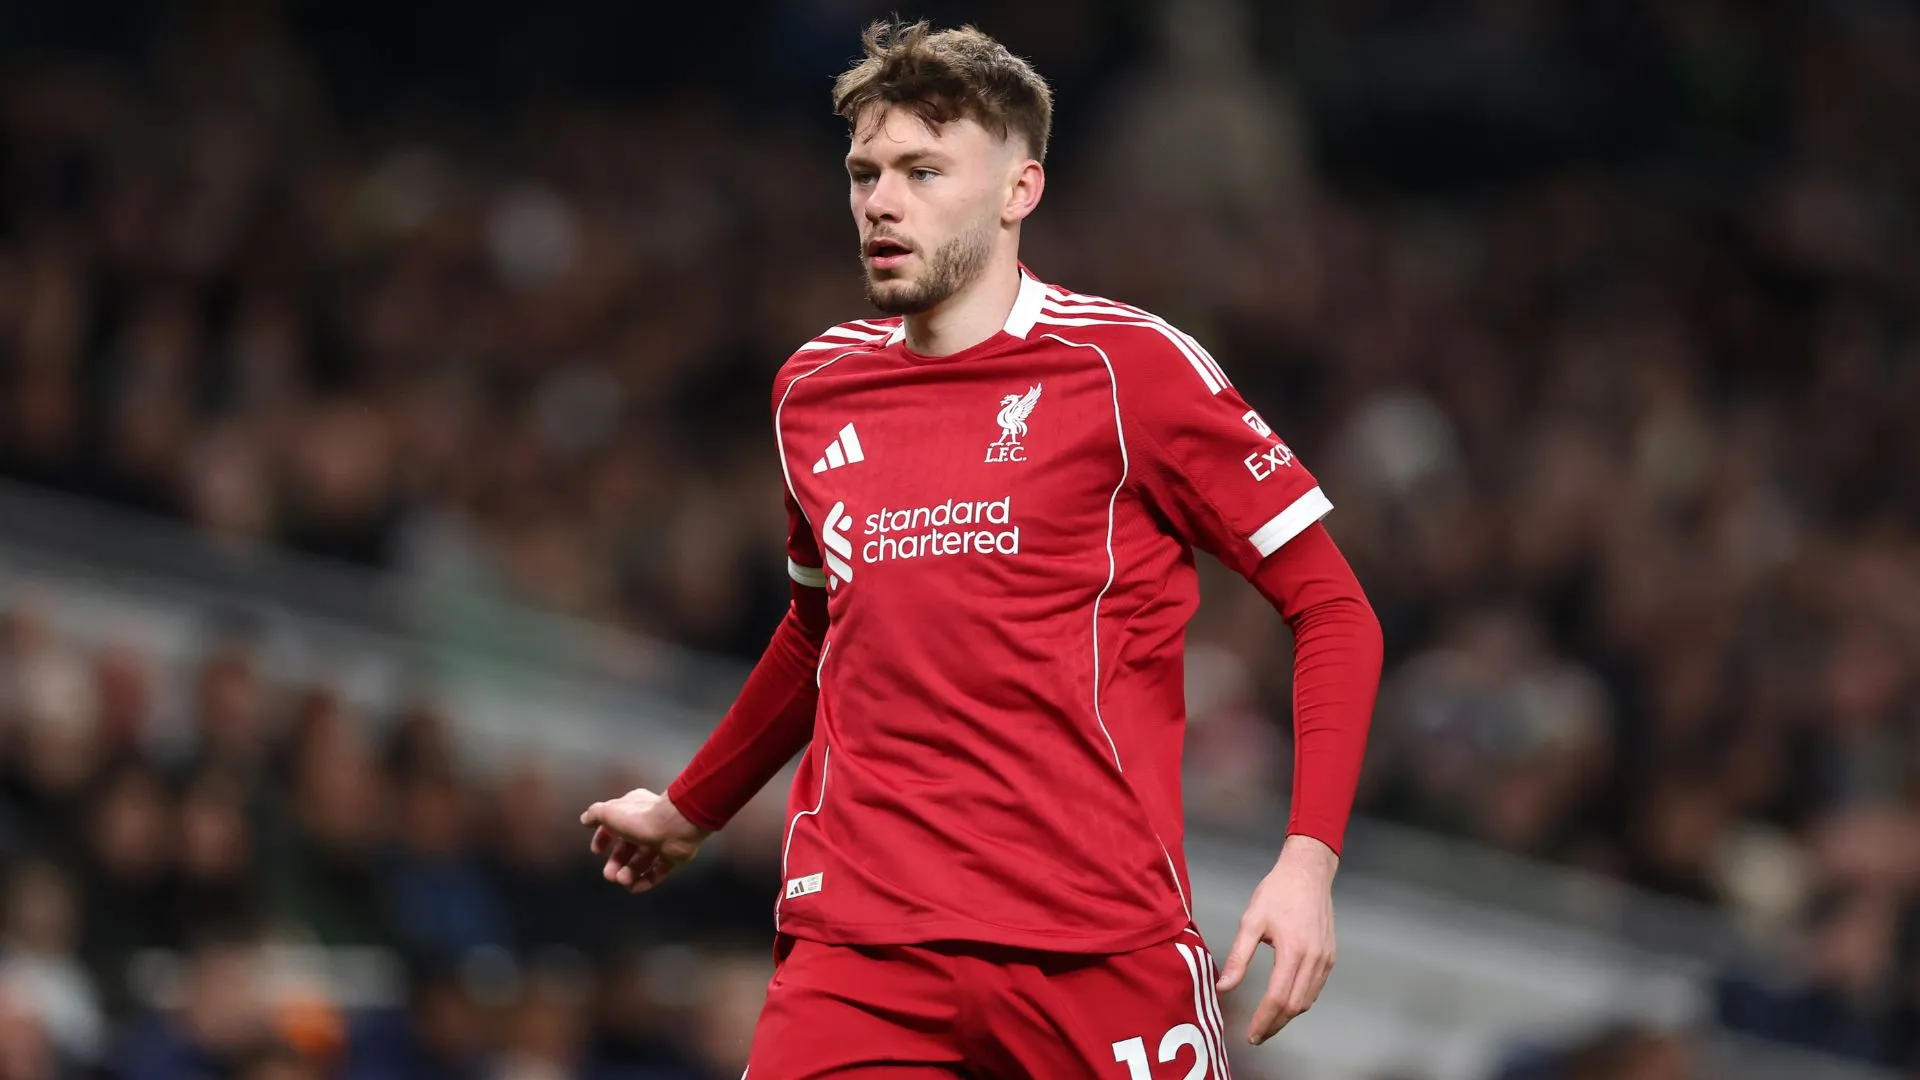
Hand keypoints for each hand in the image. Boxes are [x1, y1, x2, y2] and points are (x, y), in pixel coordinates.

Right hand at [579, 788, 709, 893]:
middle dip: (616, 863)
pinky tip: (635, 887)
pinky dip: (645, 881)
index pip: (614, 825)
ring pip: (642, 861)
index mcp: (632, 810)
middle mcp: (647, 825)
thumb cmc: (640, 818)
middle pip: (627, 848)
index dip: (603, 838)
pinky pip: (657, 871)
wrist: (675, 826)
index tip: (596, 851)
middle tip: (610, 876)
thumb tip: (585, 819)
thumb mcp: (609, 812)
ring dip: (629, 873)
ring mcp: (661, 841)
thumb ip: (595, 815)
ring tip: (622, 881)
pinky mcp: (673, 856)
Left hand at [1215, 835, 1338, 1043]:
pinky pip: (1315, 988)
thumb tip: (1224, 987)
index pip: (1278, 998)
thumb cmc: (1277, 892)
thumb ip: (1239, 957)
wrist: (1307, 873)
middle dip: (1275, 1024)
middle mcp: (1314, 960)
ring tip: (1268, 1022)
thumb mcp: (1251, 921)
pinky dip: (1300, 1001)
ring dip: (1288, 1016)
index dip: (1264, 1020)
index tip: (1251, 1034)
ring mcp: (1325, 959)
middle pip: (1295, 1006)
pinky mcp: (1330, 956)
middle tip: (1257, 1034)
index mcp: (1294, 951)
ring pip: (1307, 1000)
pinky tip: (1285, 1002)